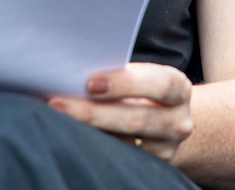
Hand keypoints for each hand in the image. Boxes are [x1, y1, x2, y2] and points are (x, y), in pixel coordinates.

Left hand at [48, 63, 193, 162]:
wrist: (169, 121)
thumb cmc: (145, 89)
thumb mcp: (144, 76)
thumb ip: (119, 72)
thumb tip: (72, 69)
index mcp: (178, 88)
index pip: (158, 84)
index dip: (124, 83)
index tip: (89, 83)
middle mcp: (177, 121)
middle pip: (136, 118)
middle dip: (93, 112)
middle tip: (57, 104)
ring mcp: (165, 148)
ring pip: (125, 144)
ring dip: (87, 132)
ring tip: (57, 121)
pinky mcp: (150, 166)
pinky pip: (118, 158)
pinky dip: (92, 146)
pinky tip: (69, 136)